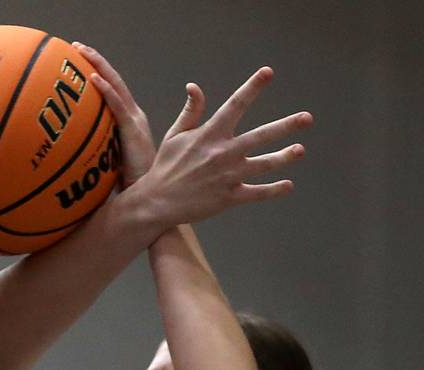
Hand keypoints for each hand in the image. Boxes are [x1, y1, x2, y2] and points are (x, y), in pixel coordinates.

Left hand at [72, 42, 155, 187]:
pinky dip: (105, 90)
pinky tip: (93, 78)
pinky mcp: (133, 131)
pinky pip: (117, 106)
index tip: (80, 59)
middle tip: (76, 45)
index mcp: (129, 120)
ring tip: (82, 51)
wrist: (145, 195)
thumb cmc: (127, 183)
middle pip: (113, 80)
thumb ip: (97, 147)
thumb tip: (73, 147)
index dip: (98, 71)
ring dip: (98, 66)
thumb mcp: (110, 159)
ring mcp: (135, 121)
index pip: (113, 89)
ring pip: (115, 86)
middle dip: (95, 60)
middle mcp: (134, 115)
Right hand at [136, 66, 311, 226]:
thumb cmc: (166, 167)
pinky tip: (287, 185)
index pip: (235, 105)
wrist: (157, 202)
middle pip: (261, 136)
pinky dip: (273, 190)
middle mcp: (223, 153)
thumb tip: (195, 87)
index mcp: (210, 134)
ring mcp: (228, 176)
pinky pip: (257, 193)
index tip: (268, 73)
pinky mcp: (229, 198)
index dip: (252, 87)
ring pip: (263, 165)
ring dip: (284, 157)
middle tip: (307, 118)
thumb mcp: (175, 136)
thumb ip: (191, 112)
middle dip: (286, 126)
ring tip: (300, 150)